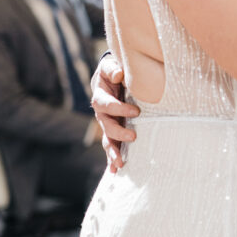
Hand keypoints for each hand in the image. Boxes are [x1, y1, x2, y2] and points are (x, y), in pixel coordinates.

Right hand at [90, 55, 138, 171]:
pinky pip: (112, 145)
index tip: (136, 112)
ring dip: (113, 151)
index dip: (118, 109)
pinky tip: (114, 171)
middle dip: (118, 132)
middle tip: (133, 136)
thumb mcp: (111, 65)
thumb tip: (118, 74)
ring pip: (107, 139)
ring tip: (120, 164)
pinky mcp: (114, 130)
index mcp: (101, 95)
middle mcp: (102, 112)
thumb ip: (112, 68)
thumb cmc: (115, 70)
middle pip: (105, 125)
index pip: (105, 104)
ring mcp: (107, 123)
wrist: (114, 76)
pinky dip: (112, 158)